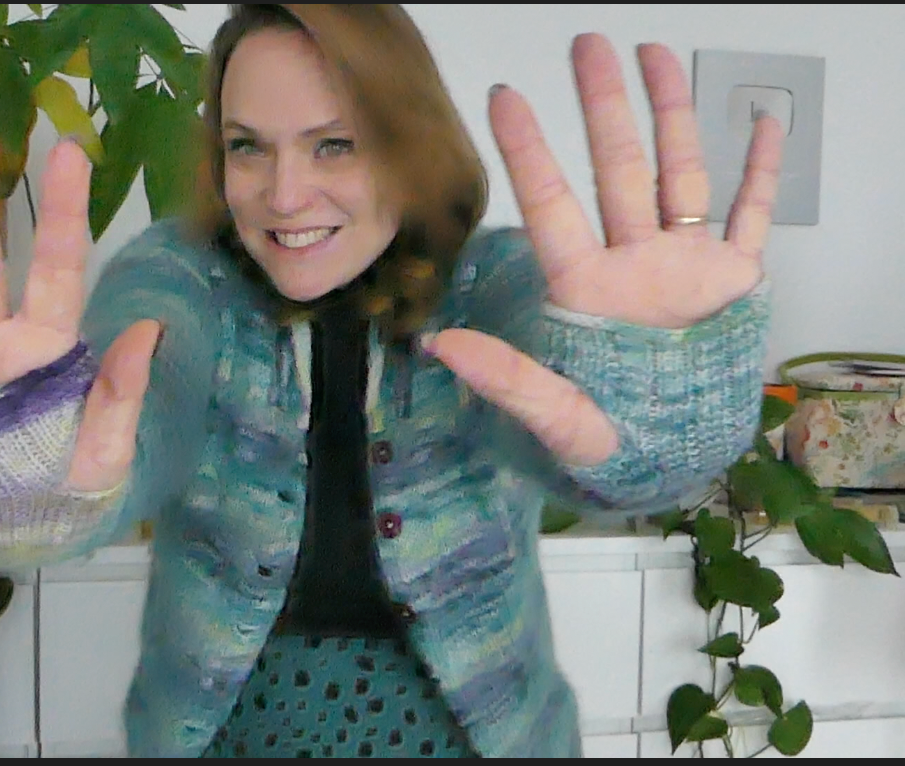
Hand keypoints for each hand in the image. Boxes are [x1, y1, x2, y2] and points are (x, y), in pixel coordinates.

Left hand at [428, 33, 782, 464]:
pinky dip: (762, 174)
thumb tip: (435, 345)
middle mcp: (632, 263)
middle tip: (587, 46)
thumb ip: (506, 382)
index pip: (552, 207)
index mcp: (586, 289)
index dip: (529, 153)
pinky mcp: (734, 282)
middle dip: (604, 108)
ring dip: (672, 117)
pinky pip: (750, 217)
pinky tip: (763, 126)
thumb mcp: (558, 421)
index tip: (505, 98)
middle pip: (616, 170)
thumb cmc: (612, 446)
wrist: (676, 464)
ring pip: (678, 176)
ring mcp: (684, 266)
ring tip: (656, 55)